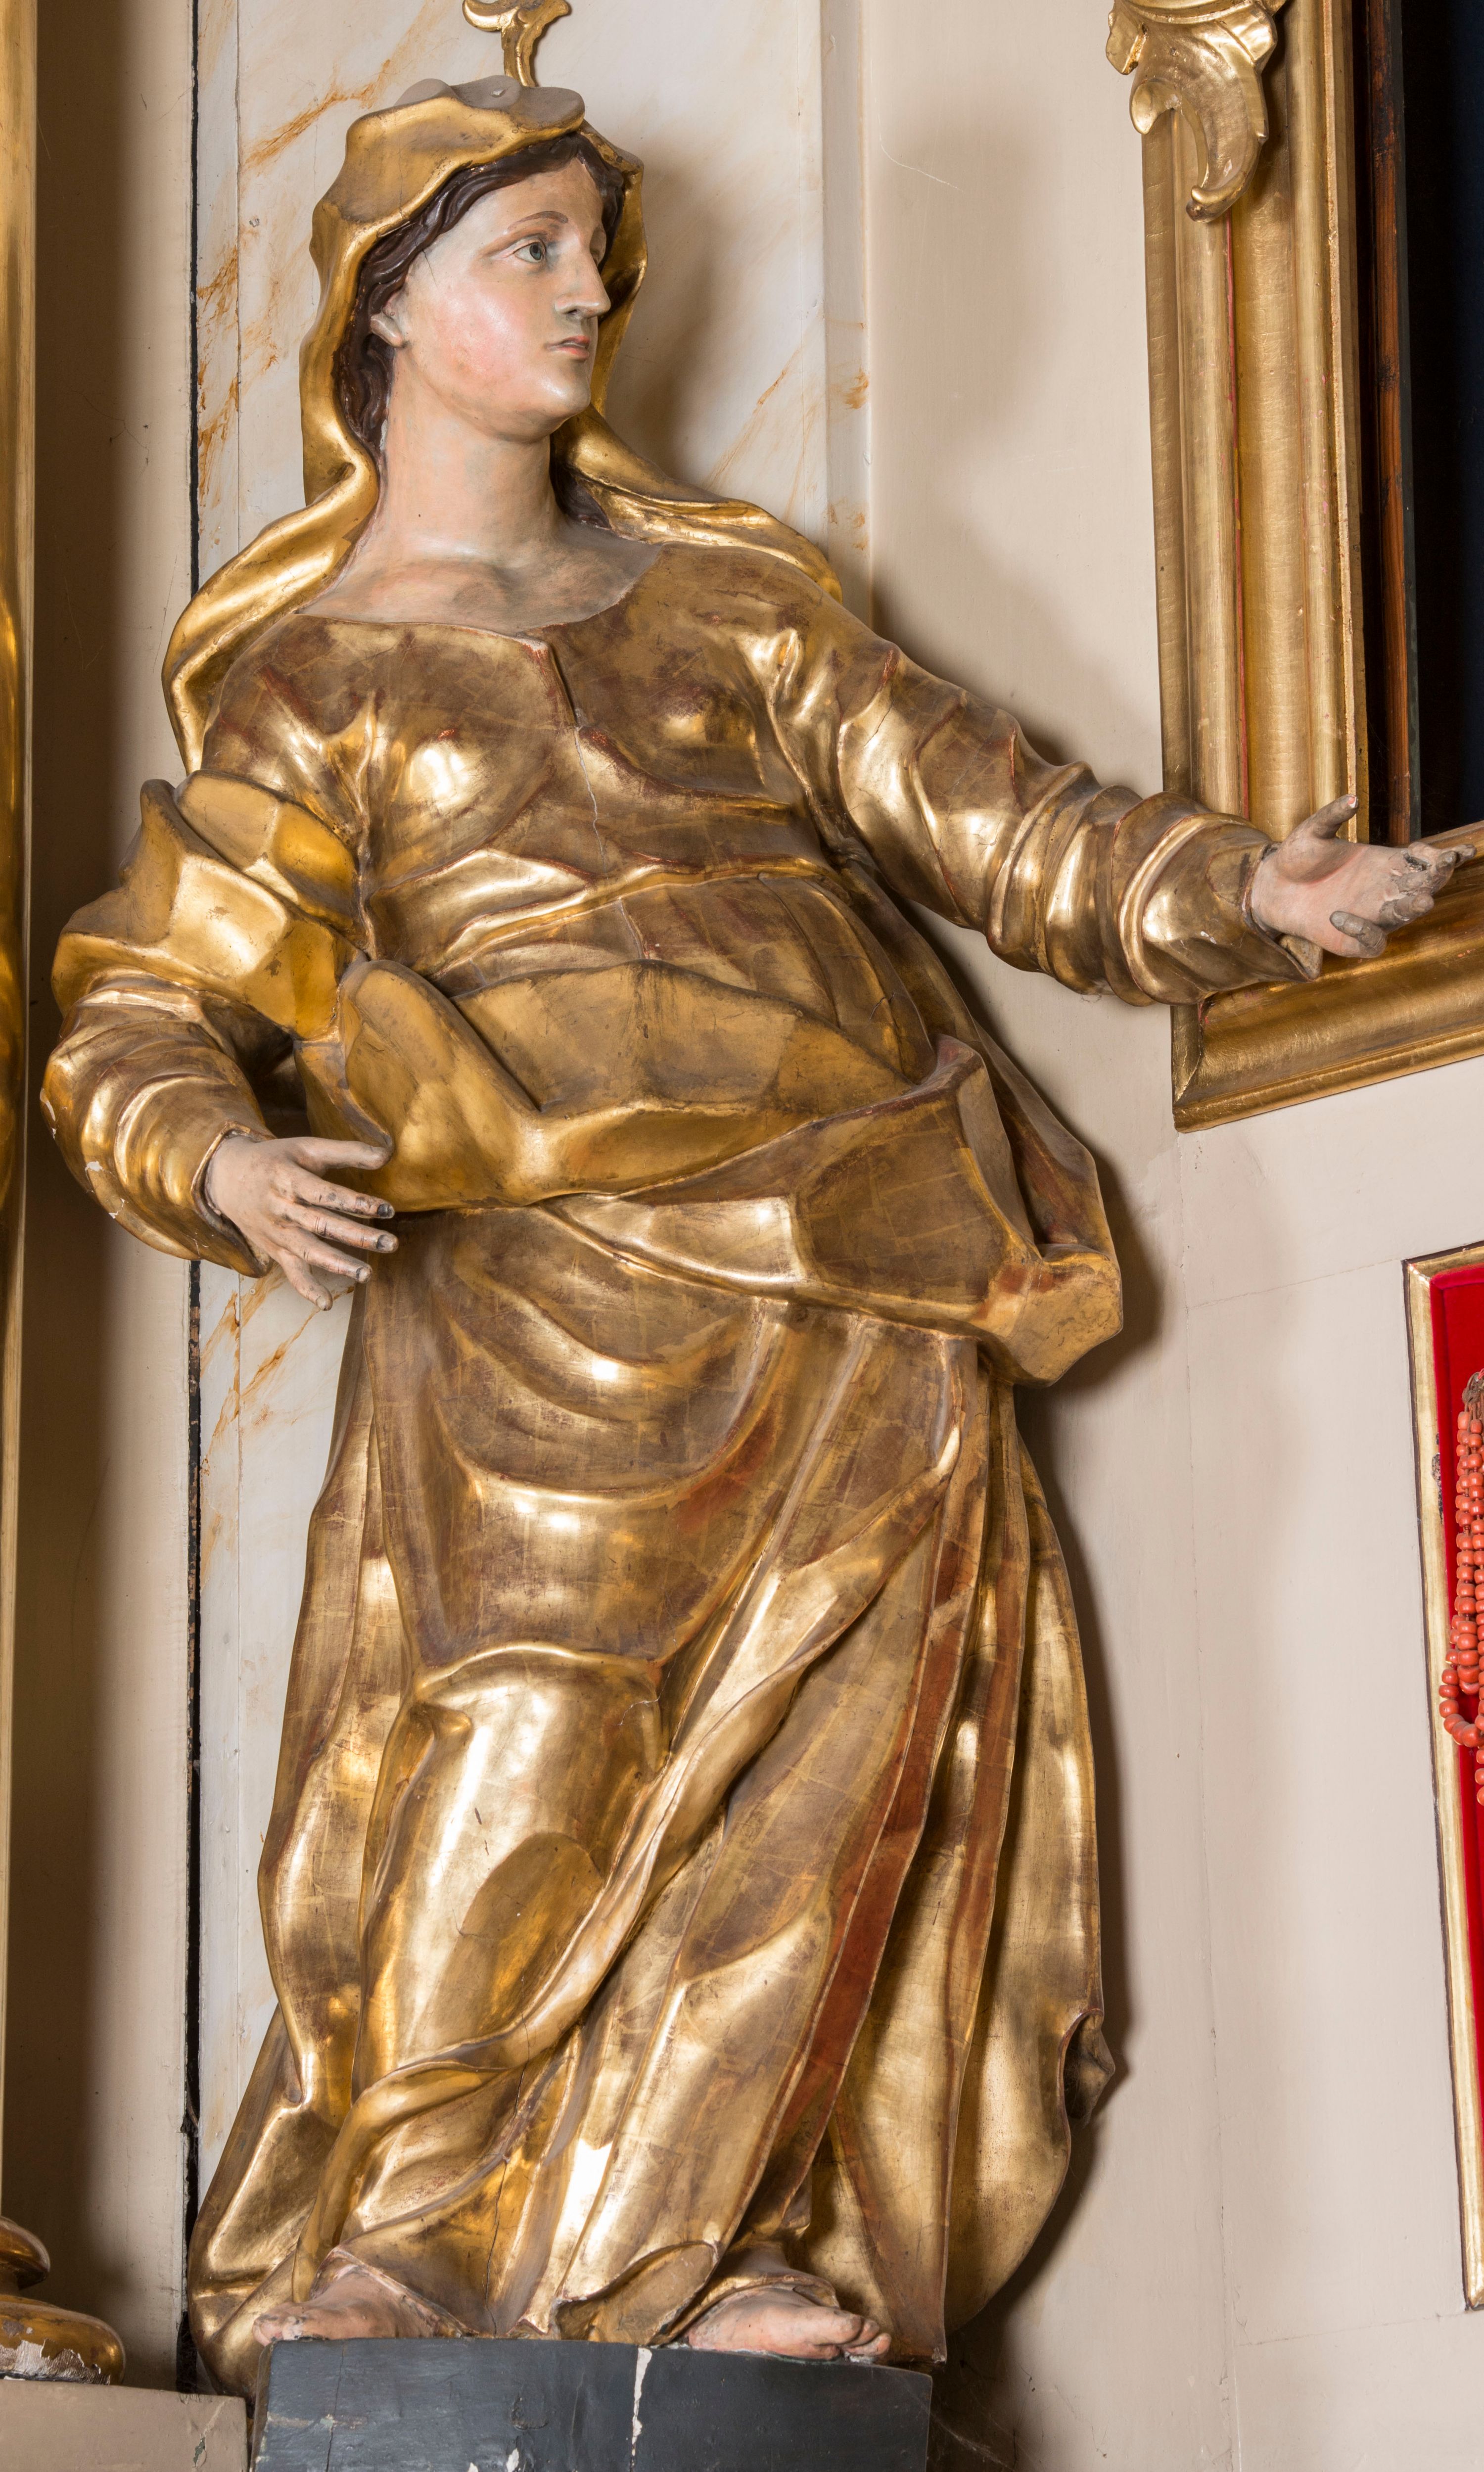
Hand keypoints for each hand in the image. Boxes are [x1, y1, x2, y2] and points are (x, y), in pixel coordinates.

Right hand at [204, 1135, 395, 1309]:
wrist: (227, 1179)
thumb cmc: (275, 1160)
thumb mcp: (306, 1147)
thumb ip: (347, 1151)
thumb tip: (387, 1154)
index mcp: (289, 1179)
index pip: (326, 1194)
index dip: (356, 1202)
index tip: (387, 1209)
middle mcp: (281, 1209)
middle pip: (322, 1225)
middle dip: (358, 1236)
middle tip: (390, 1243)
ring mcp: (278, 1233)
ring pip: (309, 1251)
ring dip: (339, 1264)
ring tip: (368, 1274)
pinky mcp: (276, 1250)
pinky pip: (291, 1272)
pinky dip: (307, 1289)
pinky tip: (327, 1304)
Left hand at [1248, 795, 1474, 958]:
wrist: (1274, 886)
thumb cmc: (1300, 856)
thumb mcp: (1313, 831)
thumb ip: (1332, 815)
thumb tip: (1352, 798)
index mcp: (1387, 863)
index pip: (1426, 861)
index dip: (1443, 858)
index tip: (1454, 852)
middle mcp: (1386, 890)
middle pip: (1422, 886)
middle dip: (1436, 877)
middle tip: (1445, 866)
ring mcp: (1373, 916)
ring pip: (1403, 914)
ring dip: (1413, 906)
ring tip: (1422, 900)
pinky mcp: (1354, 939)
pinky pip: (1371, 941)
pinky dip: (1363, 931)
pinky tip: (1340, 915)